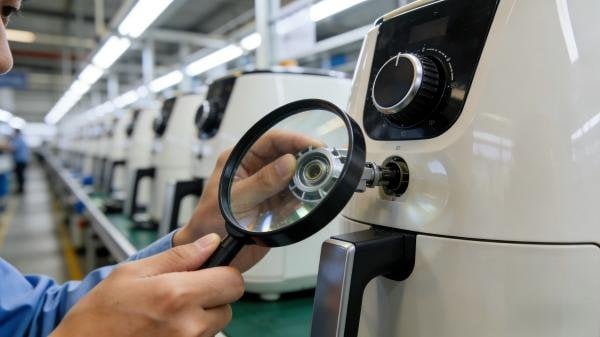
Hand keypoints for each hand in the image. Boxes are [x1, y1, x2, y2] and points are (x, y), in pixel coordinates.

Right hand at [50, 234, 242, 336]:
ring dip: (201, 317)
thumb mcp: (132, 272)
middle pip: (228, 306)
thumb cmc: (98, 315)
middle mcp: (188, 325)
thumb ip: (178, 257)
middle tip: (185, 293)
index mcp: (177, 295)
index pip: (232, 281)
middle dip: (212, 296)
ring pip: (215, 325)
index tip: (209, 272)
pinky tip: (165, 328)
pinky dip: (190, 333)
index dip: (223, 273)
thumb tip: (211, 242)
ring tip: (168, 313)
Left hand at [175, 130, 320, 271]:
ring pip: (295, 176)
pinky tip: (315, 197)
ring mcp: (268, 188)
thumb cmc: (209, 223)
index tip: (313, 145)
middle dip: (306, 157)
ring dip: (309, 178)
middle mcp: (256, 170)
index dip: (294, 140)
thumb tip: (288, 162)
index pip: (271, 140)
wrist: (211, 255)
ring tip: (323, 180)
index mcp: (240, 160)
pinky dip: (307, 197)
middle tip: (325, 162)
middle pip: (288, 155)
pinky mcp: (277, 205)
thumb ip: (261, 182)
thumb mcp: (234, 200)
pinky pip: (297, 197)